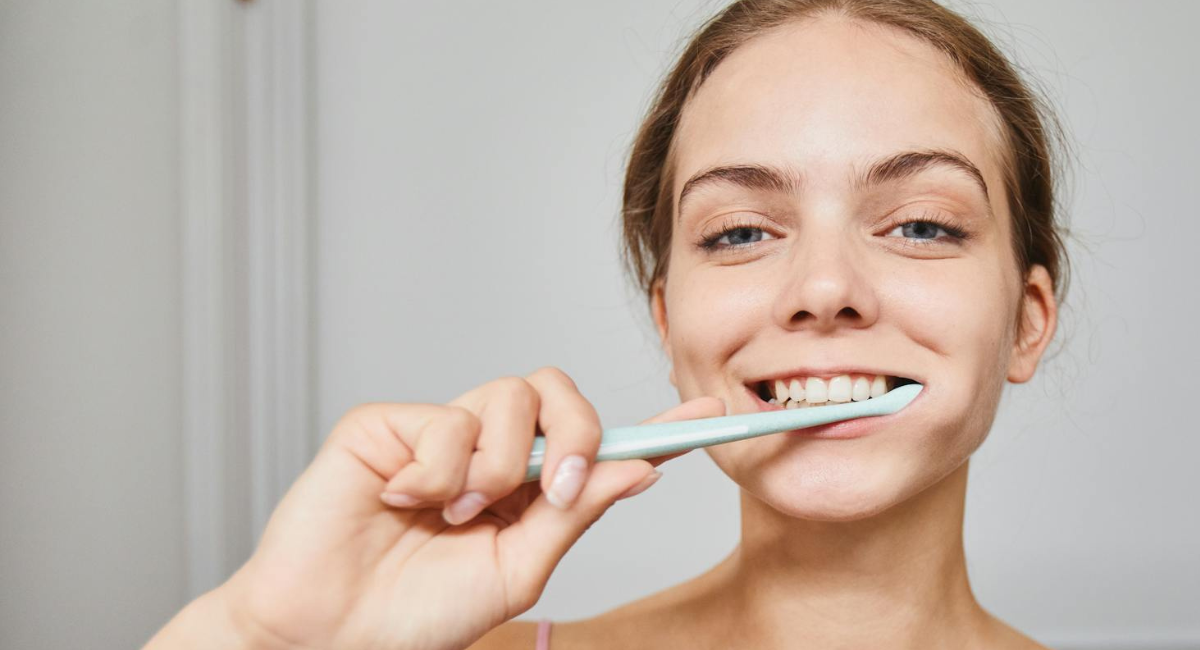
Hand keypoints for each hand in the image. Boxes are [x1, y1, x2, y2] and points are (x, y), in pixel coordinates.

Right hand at [199, 367, 723, 649]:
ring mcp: (439, 432)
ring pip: (507, 397)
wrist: (330, 631)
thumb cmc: (417, 611)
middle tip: (554, 487)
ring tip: (455, 514)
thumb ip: (573, 513)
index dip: (650, 429)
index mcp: (525, 491)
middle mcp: (487, 452)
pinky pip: (445, 417)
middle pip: (558, 393)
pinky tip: (402, 501)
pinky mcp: (389, 422)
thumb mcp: (516, 571)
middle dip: (574, 433)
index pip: (595, 446)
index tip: (707, 417)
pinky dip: (436, 471)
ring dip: (494, 467)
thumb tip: (640, 469)